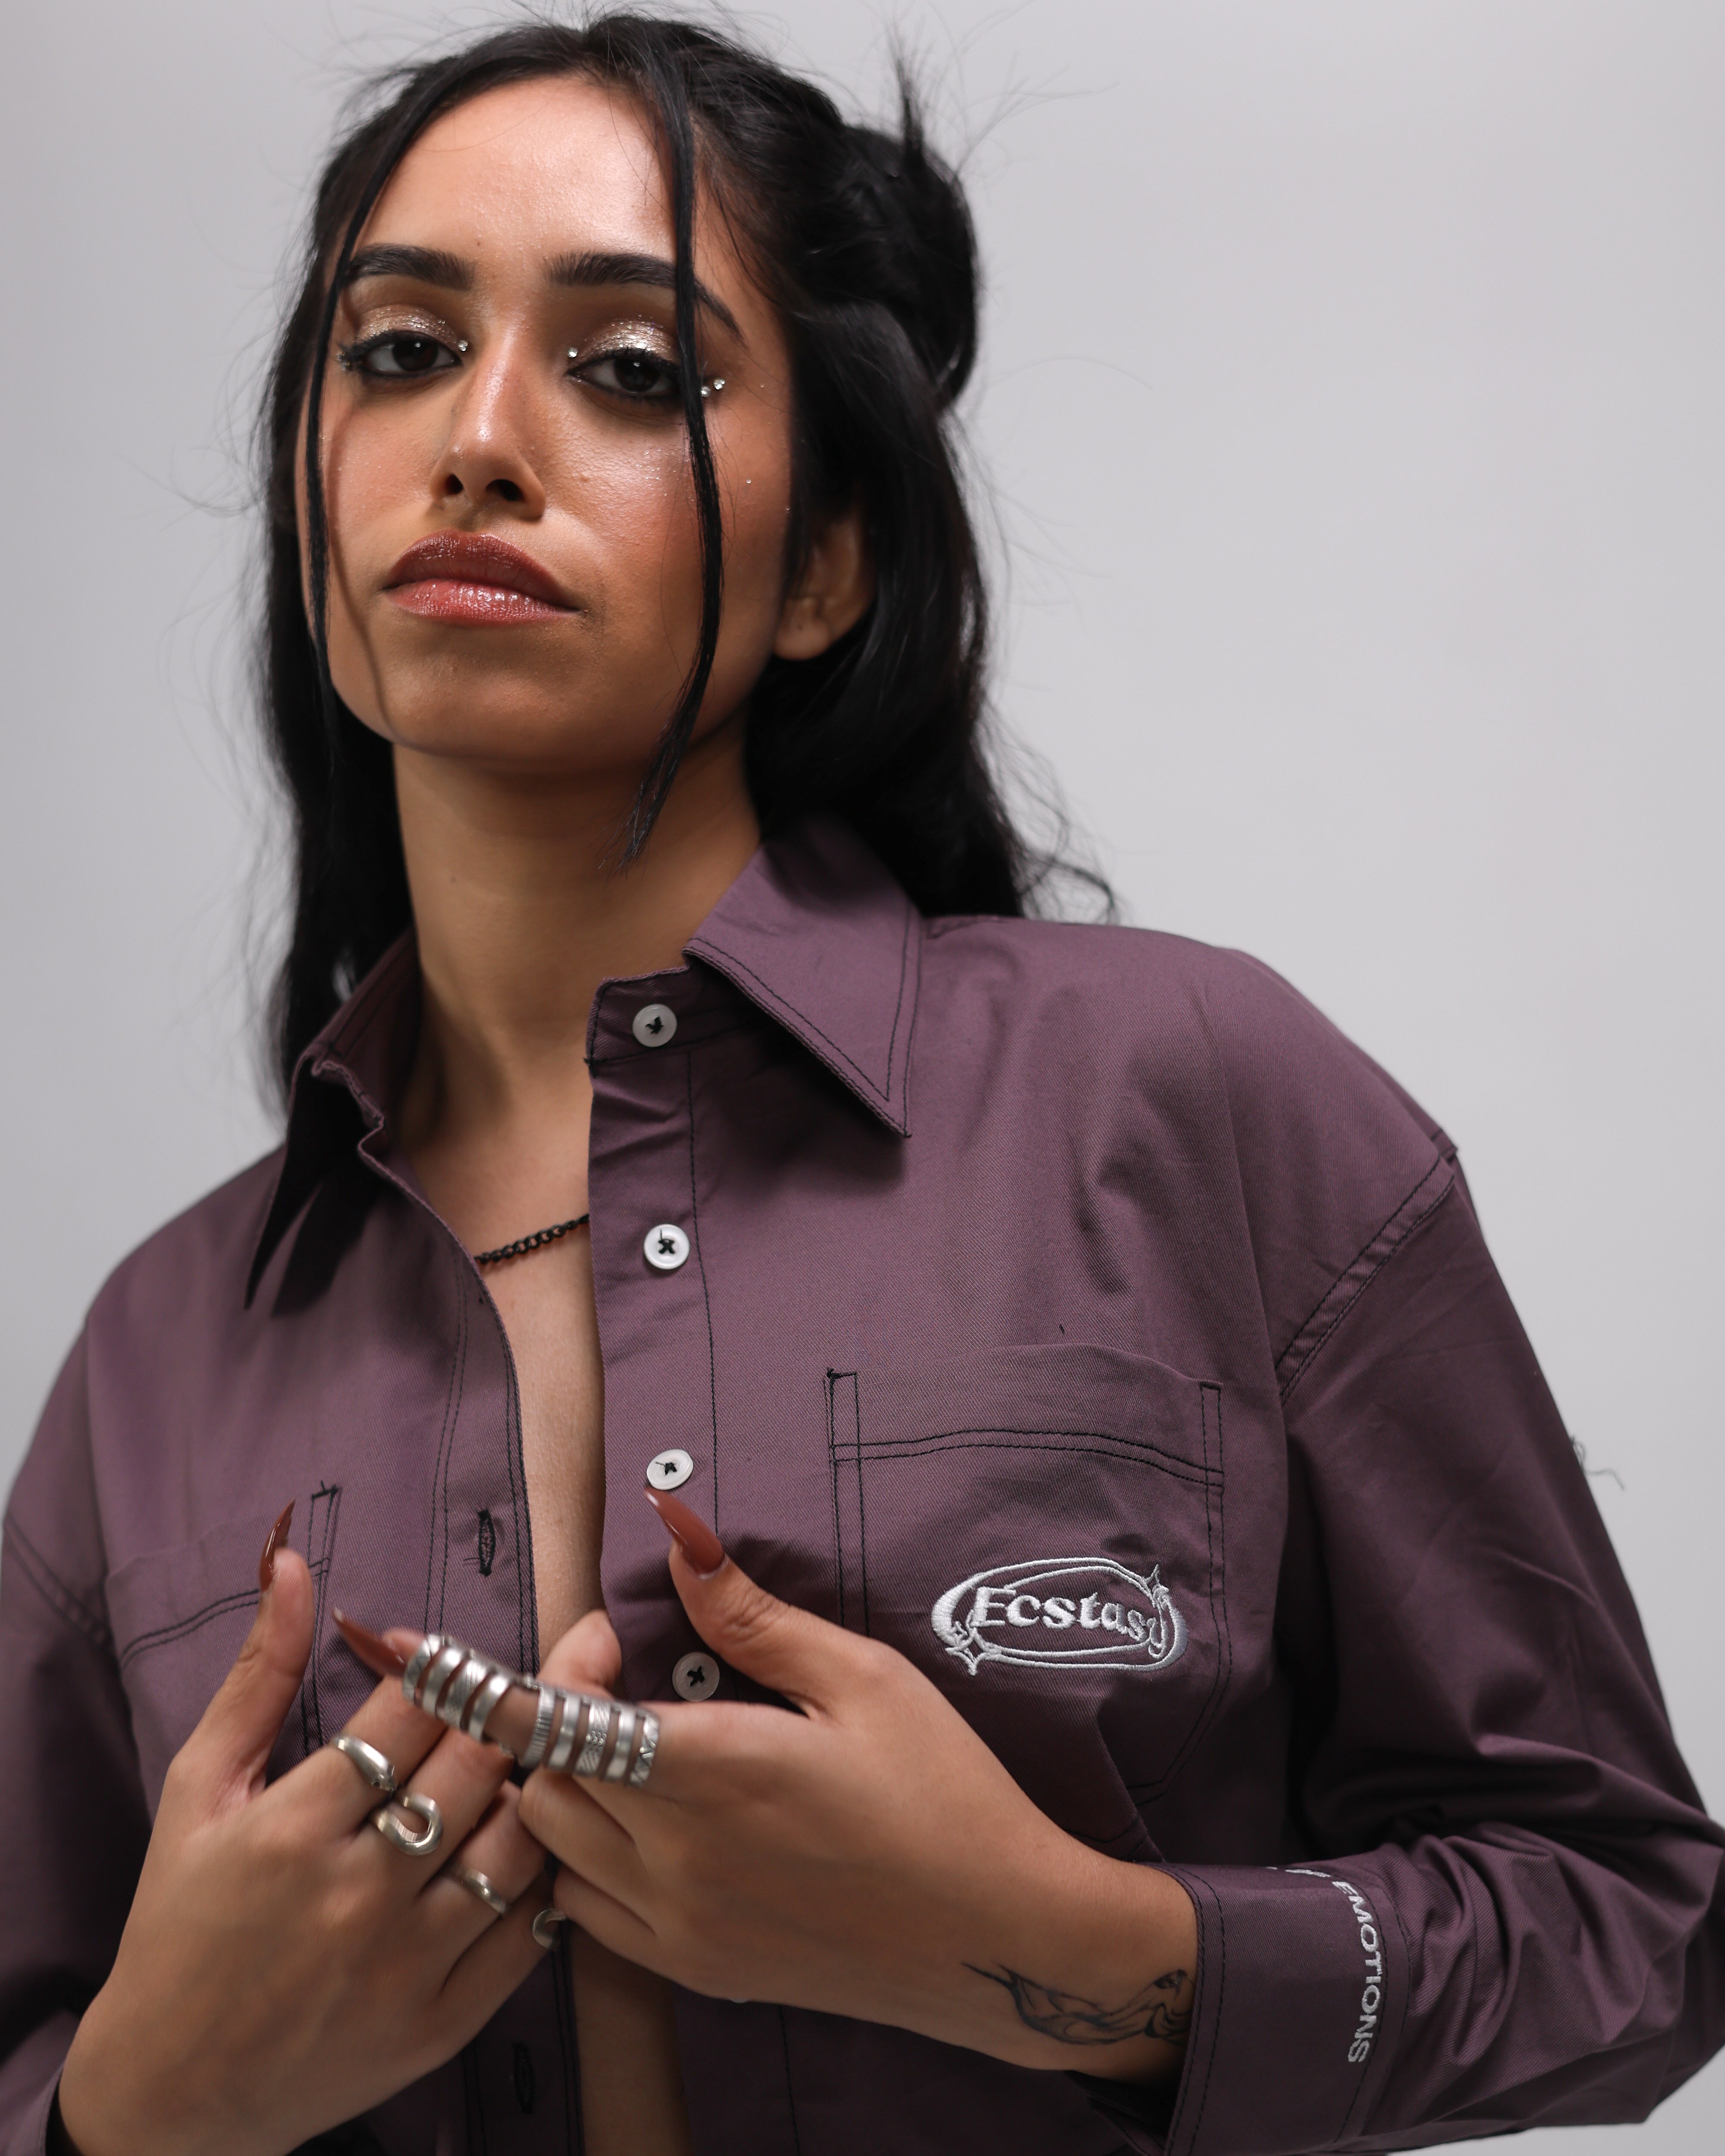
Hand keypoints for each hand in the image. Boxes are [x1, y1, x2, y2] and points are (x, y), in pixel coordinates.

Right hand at [57, 1509, 548, 2155]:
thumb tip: (293, 1565)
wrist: (171, 2088)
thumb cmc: (181, 1922)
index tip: (452, 1664)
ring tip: (527, 1767)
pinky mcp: (441, 2024)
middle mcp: (357, 1894)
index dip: (449, 1667)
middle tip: (523, 1690)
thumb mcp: (198, 1789)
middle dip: (507, 1711)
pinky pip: (527, 1932)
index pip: (415, 1711)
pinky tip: (531, 1848)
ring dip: (535, 1791)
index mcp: (294, 1829)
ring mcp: (406, 1965)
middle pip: (479, 1765)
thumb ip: (259, 1674)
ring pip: (519, 1843)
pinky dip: (542, 1879)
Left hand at [517, 1493, 1196, 2081]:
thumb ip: (754, 1617)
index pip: (557, 1725)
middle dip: (561, 1715)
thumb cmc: (944, 1793)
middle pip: (543, 1782)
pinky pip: (584, 1915)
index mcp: (712, 1773)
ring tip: (636, 1751)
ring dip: (569, 1790)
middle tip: (630, 1679)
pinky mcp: (697, 1970)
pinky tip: (648, 1827)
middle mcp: (676, 1859)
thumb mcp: (863, 1678)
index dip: (556, 1667)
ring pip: (551, 1850)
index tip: (608, 1636)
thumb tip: (677, 1542)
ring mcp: (680, 1925)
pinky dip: (586, 1862)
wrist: (998, 1936)